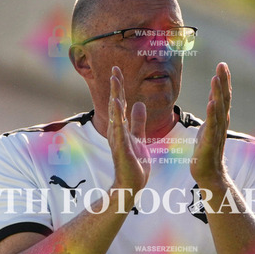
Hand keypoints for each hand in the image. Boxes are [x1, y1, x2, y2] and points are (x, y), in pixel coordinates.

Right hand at [107, 66, 150, 192]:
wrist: (131, 184)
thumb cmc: (133, 163)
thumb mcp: (138, 137)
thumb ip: (138, 121)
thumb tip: (139, 104)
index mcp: (121, 127)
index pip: (119, 103)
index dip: (118, 87)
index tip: (116, 70)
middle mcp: (117, 131)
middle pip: (116, 105)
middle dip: (115, 87)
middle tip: (115, 69)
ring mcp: (118, 139)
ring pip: (116, 114)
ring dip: (116, 97)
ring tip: (115, 81)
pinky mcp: (122, 149)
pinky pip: (120, 131)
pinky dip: (119, 118)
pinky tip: (119, 106)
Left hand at [190, 62, 230, 185]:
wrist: (208, 173)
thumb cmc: (207, 150)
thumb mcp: (208, 126)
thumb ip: (212, 111)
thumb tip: (214, 94)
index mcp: (220, 118)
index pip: (223, 96)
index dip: (224, 80)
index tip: (222, 65)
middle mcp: (221, 123)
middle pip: (224, 99)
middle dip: (223, 81)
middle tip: (222, 65)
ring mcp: (216, 132)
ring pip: (218, 109)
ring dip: (218, 93)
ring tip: (215, 78)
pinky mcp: (210, 142)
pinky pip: (211, 126)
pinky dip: (212, 114)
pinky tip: (211, 102)